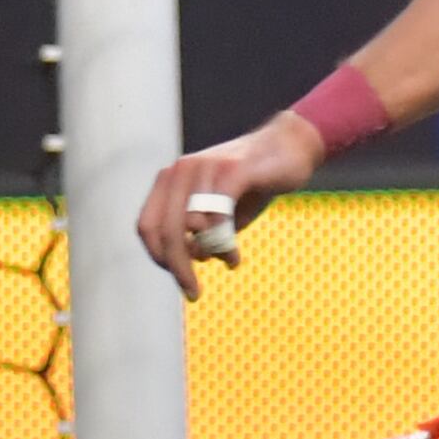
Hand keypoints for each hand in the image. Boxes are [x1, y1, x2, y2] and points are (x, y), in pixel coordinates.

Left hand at [135, 110, 322, 300]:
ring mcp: (206, 168)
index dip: (158, 256)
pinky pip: (218, 216)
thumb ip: (201, 235)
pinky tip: (233, 256)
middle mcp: (182, 170)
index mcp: (172, 179)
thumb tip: (193, 258)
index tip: (178, 275)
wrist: (290, 146)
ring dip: (209, 253)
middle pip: (166, 231)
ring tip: (229, 258)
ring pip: (191, 227)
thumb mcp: (221, 214)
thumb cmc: (252, 183)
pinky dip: (223, 243)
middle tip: (193, 293)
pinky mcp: (234, 170)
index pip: (147, 225)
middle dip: (178, 268)